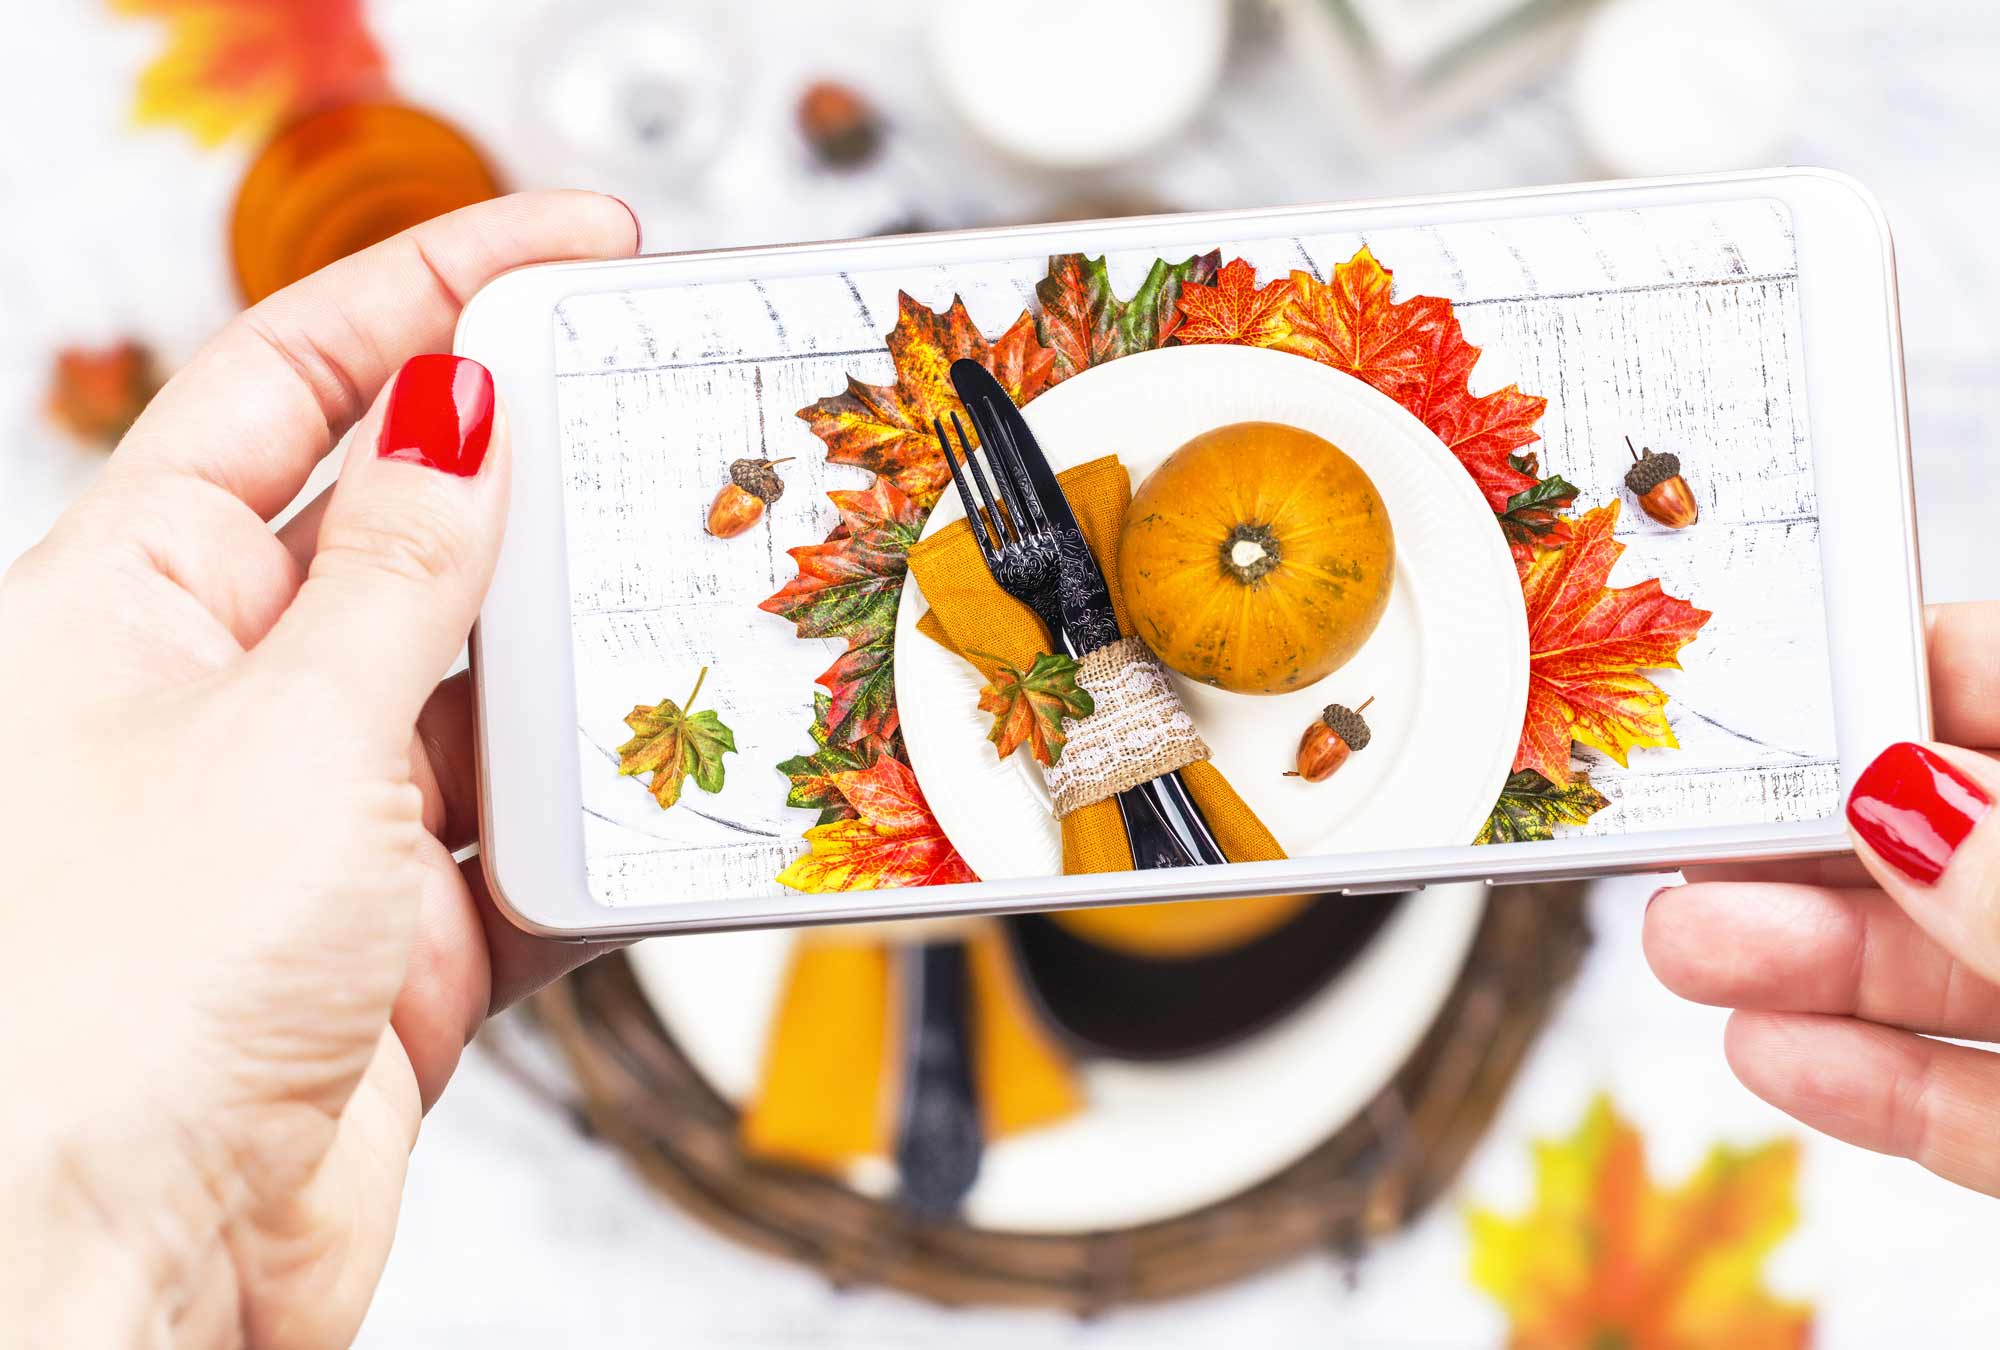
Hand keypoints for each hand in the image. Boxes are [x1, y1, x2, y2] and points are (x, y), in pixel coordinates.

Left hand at [0, 192, 637, 1344]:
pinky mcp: (401, 933)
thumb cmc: (113, 1005)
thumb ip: (401, 575)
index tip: (564, 245)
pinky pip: (532, 839)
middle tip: (665, 417)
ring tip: (694, 600)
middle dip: (536, 472)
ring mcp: (323, 816)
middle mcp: (229, 694)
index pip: (294, 382)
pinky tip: (672, 789)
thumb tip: (457, 412)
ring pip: (489, 686)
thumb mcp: (289, 731)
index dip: (431, 291)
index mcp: (139, 598)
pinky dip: (607, 822)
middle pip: (410, 526)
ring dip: (584, 658)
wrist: (128, 1263)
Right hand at [1647, 601, 1999, 1195]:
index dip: (1879, 679)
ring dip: (1801, 965)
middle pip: (1945, 839)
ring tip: (1689, 950)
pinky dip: (1869, 1085)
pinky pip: (1970, 1104)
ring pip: (1942, 973)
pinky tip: (1774, 1051)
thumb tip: (1897, 795)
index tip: (1753, 682)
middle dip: (1801, 841)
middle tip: (1680, 834)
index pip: (1996, 689)